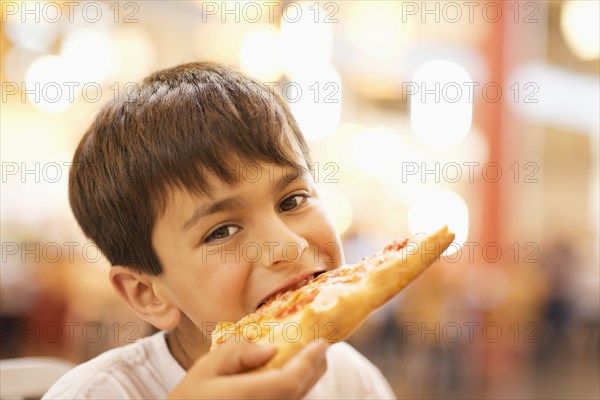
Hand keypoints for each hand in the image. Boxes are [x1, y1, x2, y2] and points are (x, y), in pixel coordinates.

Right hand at [168, 340, 328, 398]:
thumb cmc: (189, 398)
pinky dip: (295, 389)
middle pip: (299, 391)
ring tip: (310, 357)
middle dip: (314, 367)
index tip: (321, 342)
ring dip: (307, 378)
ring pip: (297, 399)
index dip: (308, 362)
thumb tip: (270, 348)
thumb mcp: (204, 369)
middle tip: (321, 345)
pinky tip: (291, 375)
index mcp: (246, 396)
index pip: (288, 381)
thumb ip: (236, 354)